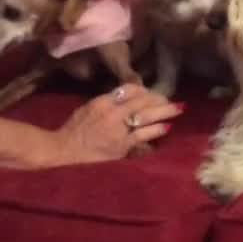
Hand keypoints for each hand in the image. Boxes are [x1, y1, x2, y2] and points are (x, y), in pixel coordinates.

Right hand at [49, 84, 183, 165]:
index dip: (144, 90)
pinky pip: (143, 135)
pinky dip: (156, 130)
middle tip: (173, 100)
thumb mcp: (87, 109)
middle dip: (160, 99)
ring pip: (147, 116)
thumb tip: (127, 99)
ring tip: (178, 109)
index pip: (129, 89)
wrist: (64, 152)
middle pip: (142, 100)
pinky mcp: (122, 145)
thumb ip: (107, 103)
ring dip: (165, 112)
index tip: (152, 94)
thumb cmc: (74, 131)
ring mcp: (118, 129)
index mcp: (103, 101)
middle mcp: (112, 112)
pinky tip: (167, 127)